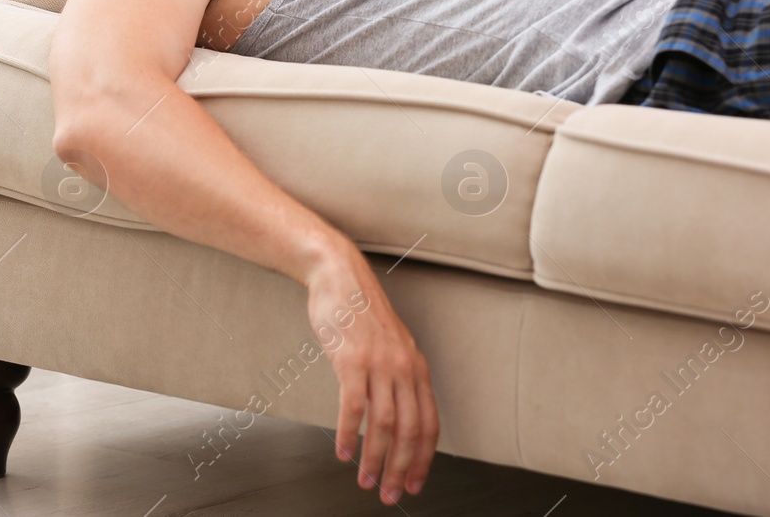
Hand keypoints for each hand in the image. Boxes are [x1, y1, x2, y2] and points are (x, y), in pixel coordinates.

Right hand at [306, 247, 438, 505]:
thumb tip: (398, 416)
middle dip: (400, 468)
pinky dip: (348, 435)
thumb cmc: (360, 313)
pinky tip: (343, 452)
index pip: (429, 424)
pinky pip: (353, 407)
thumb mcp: (391, 346)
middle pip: (409, 430)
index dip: (423, 459)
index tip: (414, 483)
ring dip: (375, 459)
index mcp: (416, 367)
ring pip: (383, 424)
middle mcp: (403, 367)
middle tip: (390, 494)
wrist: (340, 275)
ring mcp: (378, 363)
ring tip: (366, 481)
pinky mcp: (351, 360)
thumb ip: (398, 377)